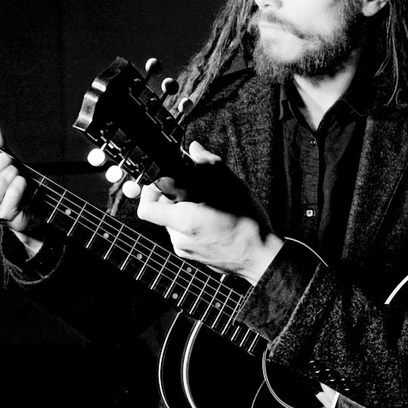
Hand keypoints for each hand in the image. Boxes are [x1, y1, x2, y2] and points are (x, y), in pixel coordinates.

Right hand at [0, 122, 43, 254]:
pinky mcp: (3, 214)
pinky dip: (19, 183)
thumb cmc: (7, 182)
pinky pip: (12, 193)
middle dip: (0, 161)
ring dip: (11, 172)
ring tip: (14, 172)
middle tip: (7, 159)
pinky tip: (20, 183)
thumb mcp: (0, 161)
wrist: (24, 207)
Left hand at [136, 142, 283, 284]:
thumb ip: (208, 164)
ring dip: (184, 209)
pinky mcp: (192, 256)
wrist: (260, 257)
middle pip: (161, 211)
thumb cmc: (248, 225)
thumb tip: (194, 149)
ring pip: (173, 222)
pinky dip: (192, 222)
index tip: (162, 182)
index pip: (146, 208)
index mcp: (185, 221)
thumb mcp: (232, 186)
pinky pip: (183, 233)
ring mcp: (185, 250)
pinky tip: (212, 218)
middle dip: (172, 196)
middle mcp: (179, 238)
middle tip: (192, 188)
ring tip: (207, 204)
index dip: (149, 191)